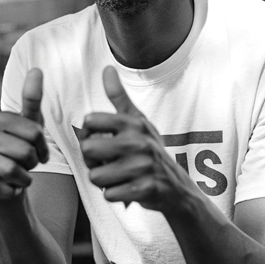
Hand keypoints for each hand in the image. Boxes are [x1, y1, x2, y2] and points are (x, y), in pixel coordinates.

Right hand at [0, 69, 48, 198]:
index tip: (39, 154)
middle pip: (25, 152)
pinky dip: (10, 191)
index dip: (43, 149)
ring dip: (23, 180)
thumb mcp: (31, 126)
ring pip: (13, 171)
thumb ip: (33, 100)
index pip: (35, 133)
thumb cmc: (18, 153)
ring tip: (17, 177)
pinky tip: (6, 187)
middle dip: (31, 165)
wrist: (3, 185)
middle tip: (25, 166)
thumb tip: (37, 68)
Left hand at [79, 66, 190, 211]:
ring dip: (103, 181)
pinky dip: (115, 196)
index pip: (89, 121)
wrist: (177, 187)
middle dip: (92, 162)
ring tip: (119, 177)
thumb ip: (119, 97)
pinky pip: (109, 195)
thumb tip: (107, 68)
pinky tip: (128, 189)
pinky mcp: (144, 189)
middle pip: (87, 150)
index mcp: (133, 123)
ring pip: (95, 176)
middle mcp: (138, 141)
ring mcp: (143, 166)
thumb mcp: (138, 122)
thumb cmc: (150, 151)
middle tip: (107, 163)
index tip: (102, 142)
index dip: (89, 135)